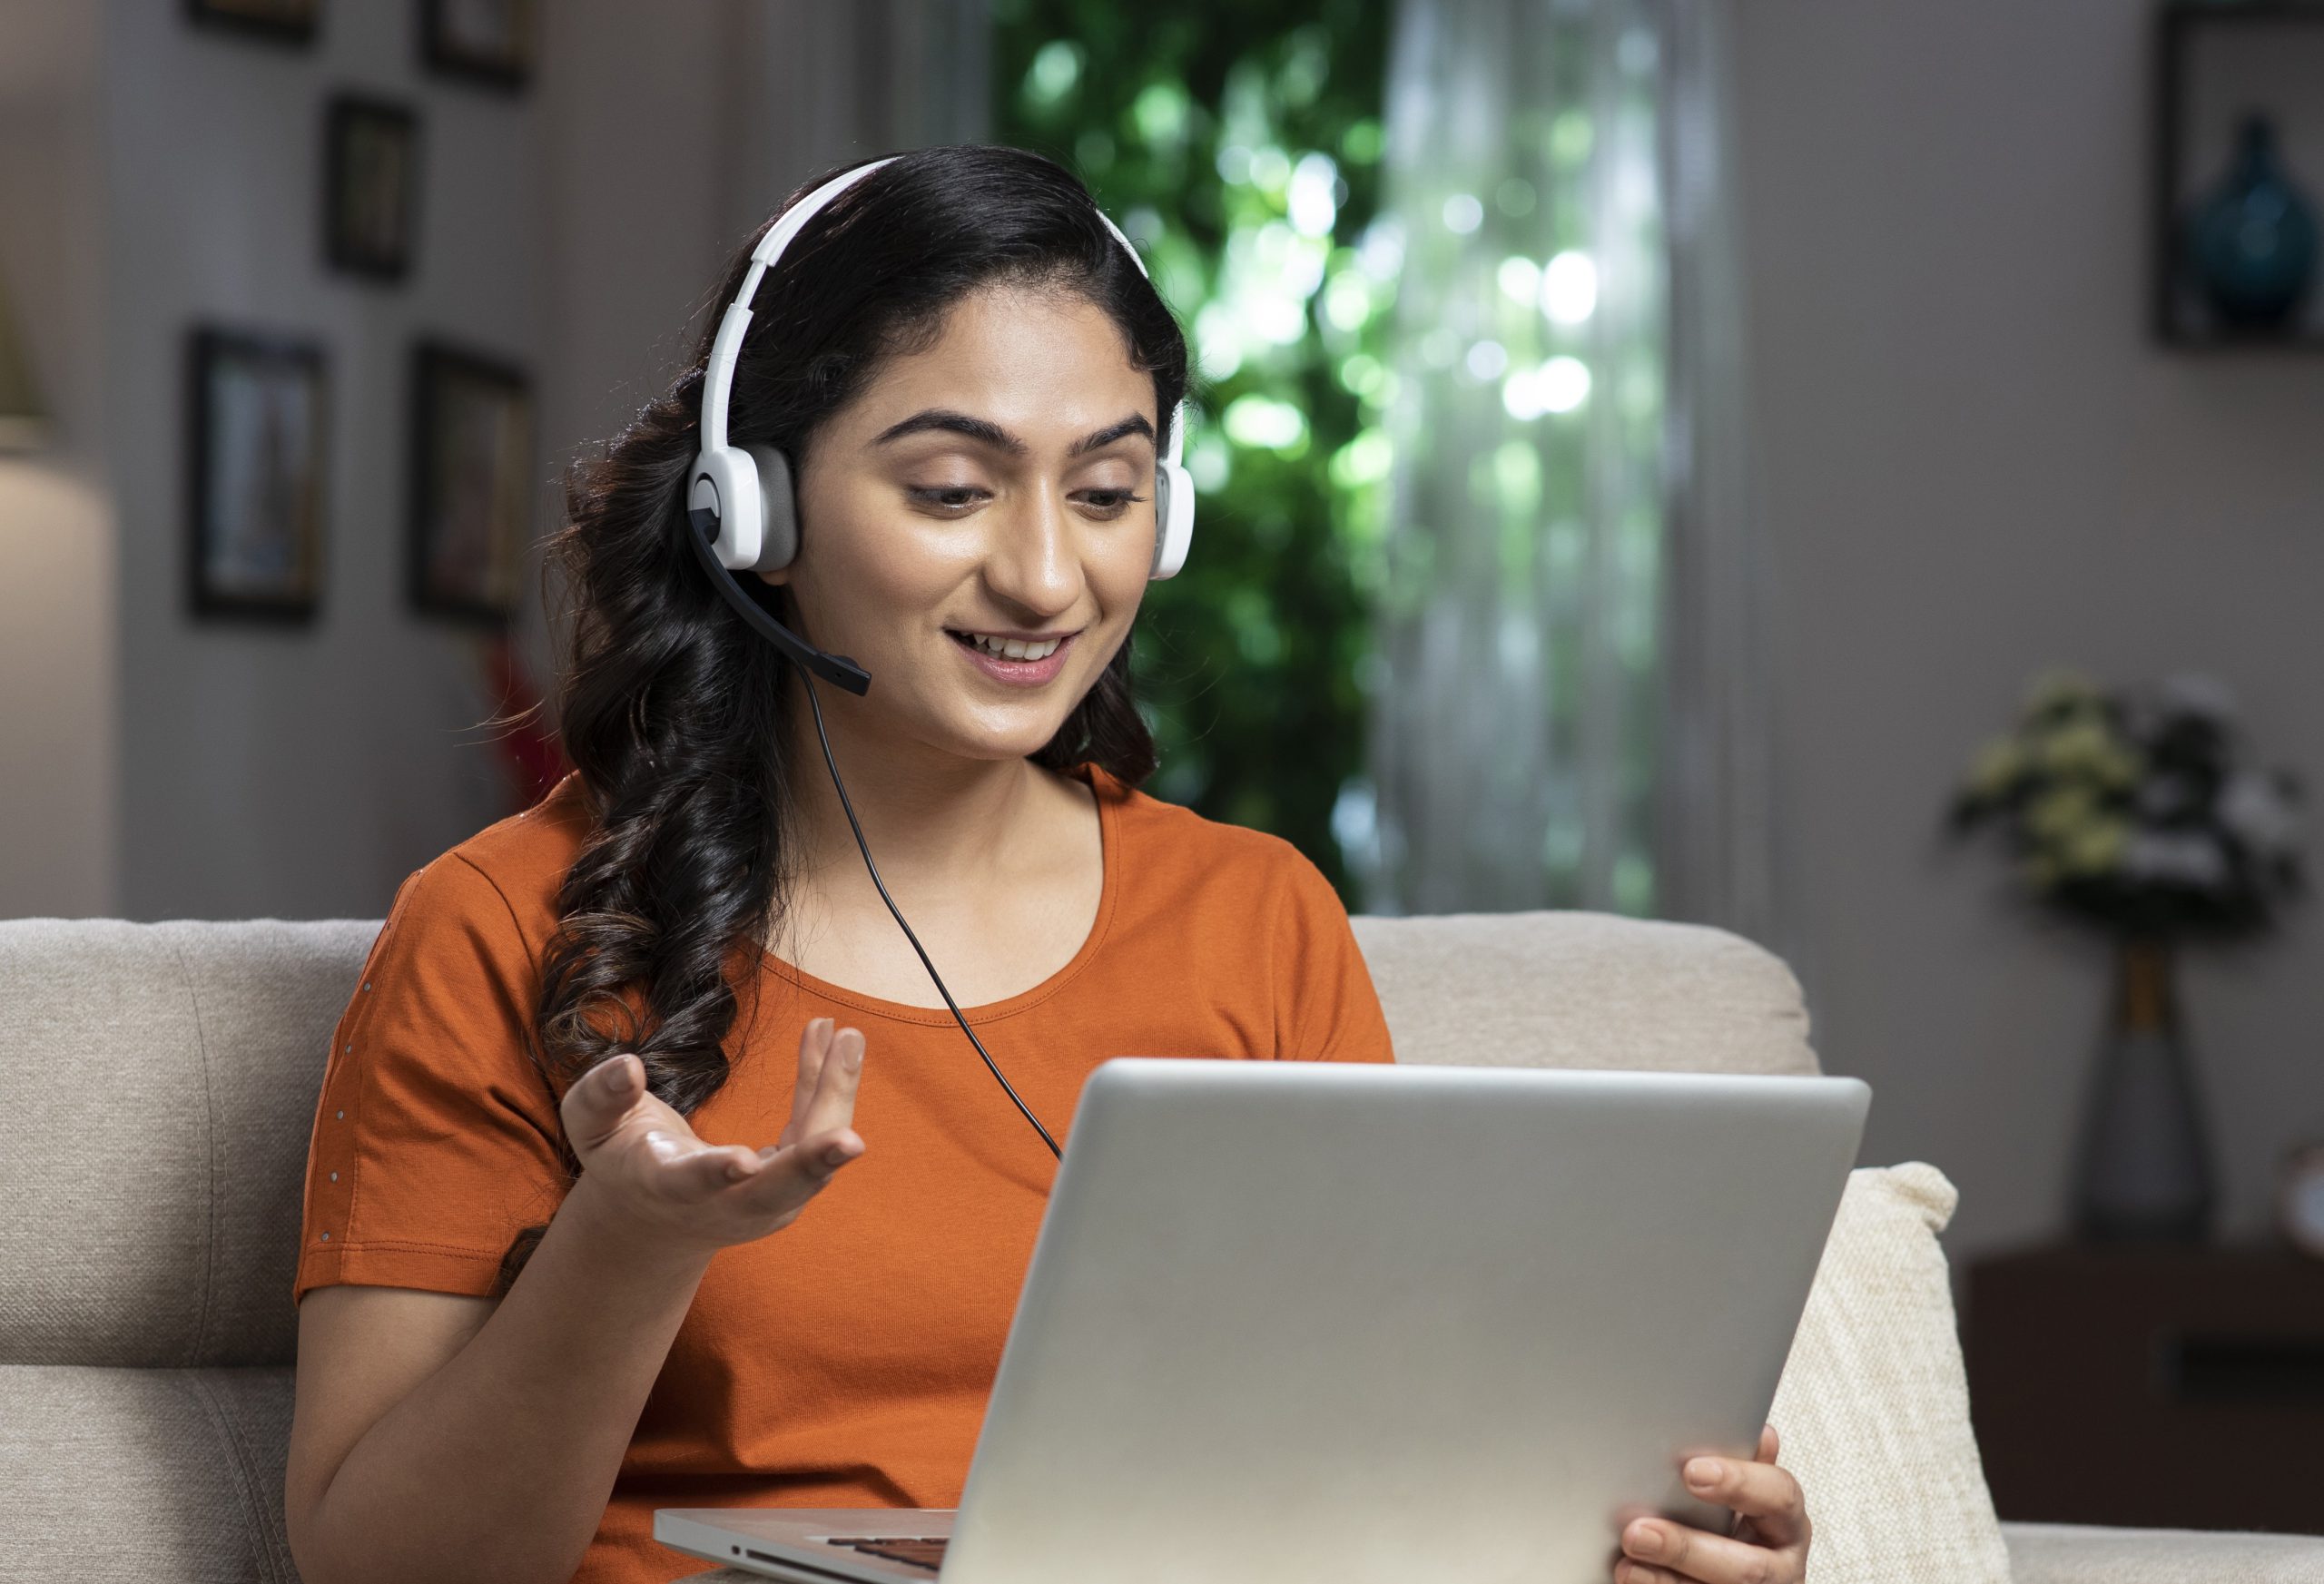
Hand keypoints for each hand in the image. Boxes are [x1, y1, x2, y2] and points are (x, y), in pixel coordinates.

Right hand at [558, 1016, 865, 1255]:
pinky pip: (815, 1133)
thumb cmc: (620, 1160)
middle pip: (773, 1194)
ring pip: (810, 1159)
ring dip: (834, 1098)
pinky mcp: (788, 1183)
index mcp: (667, 1188)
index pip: (691, 1184)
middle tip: (852, 1142)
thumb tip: (626, 1067)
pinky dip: (826, 1086)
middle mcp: (723, 1204)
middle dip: (811, 1167)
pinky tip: (833, 1036)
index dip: (716, 1174)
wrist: (653, 1219)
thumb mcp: (592, 1126)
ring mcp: (763, 1202)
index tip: (744, 1161)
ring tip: (848, 1037)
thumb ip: (601, 1096)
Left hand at [1616, 1423, 1809, 1583]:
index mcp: (1786, 1522)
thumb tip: (1761, 1433)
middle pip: (1747, 1566)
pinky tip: (1633, 1575)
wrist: (1717, 1571)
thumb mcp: (1745, 1496)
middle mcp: (1781, 1566)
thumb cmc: (1733, 1526)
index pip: (1780, 1496)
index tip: (1691, 1471)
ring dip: (1667, 1578)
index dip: (1739, 1483)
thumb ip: (1745, 1469)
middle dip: (1687, 1548)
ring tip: (1626, 1563)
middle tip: (1637, 1531)